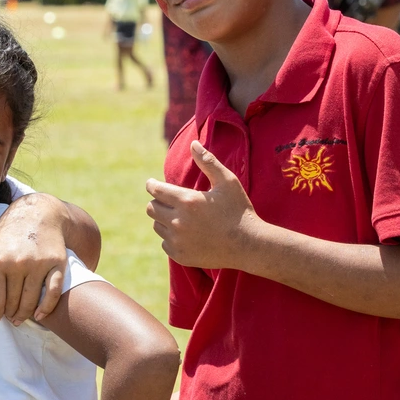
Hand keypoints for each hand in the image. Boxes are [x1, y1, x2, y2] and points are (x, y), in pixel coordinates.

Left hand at [0, 192, 67, 323]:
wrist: (38, 212)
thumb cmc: (6, 233)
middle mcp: (18, 263)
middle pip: (13, 302)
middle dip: (10, 314)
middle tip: (10, 318)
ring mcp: (39, 264)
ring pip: (31, 301)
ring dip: (24, 315)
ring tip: (20, 318)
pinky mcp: (57, 263)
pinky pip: (53, 293)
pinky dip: (46, 308)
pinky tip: (39, 315)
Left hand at [145, 141, 262, 269]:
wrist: (248, 245)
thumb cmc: (239, 210)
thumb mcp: (227, 182)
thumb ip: (208, 162)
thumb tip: (193, 143)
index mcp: (187, 201)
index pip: (155, 190)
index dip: (152, 185)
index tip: (152, 183)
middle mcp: (178, 222)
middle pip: (151, 208)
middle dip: (157, 202)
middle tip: (168, 200)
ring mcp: (178, 241)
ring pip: (157, 226)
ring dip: (164, 220)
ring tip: (182, 217)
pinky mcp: (180, 255)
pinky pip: (165, 243)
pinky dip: (172, 237)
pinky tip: (187, 234)